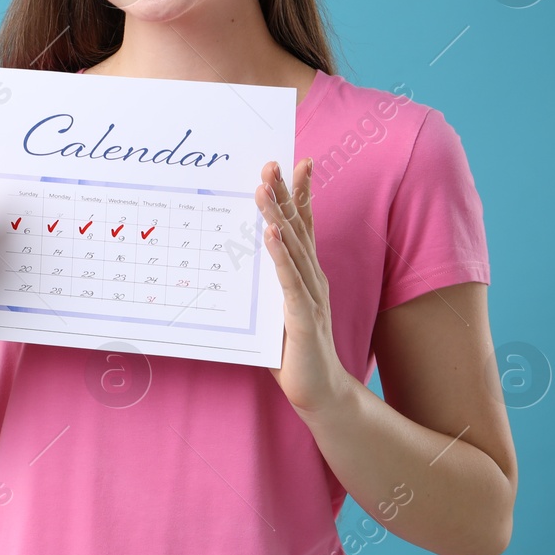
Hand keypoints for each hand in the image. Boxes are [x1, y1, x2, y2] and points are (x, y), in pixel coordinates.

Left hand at [256, 157, 351, 416]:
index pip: (303, 226)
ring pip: (292, 248)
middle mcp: (312, 278)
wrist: (320, 392)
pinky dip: (280, 256)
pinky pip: (289, 281)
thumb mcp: (274, 310)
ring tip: (264, 188)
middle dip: (286, 193)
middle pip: (298, 228)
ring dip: (277, 216)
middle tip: (272, 162)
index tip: (296, 162)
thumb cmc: (294, 351)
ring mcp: (310, 296)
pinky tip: (271, 234)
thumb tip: (234, 259)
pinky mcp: (303, 317)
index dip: (301, 194)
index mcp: (306, 274)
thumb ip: (262, 285)